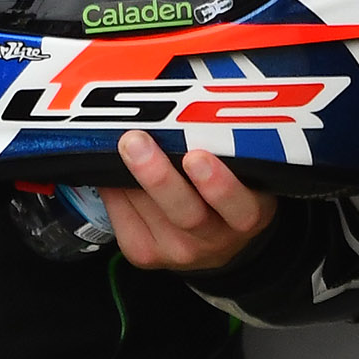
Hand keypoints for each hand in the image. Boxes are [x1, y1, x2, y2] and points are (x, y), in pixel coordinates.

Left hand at [106, 132, 277, 272]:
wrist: (216, 243)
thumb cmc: (227, 194)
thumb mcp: (243, 173)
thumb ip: (224, 146)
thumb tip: (183, 105)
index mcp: (246, 215)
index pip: (239, 206)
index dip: (218, 184)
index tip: (197, 157)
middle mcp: (213, 239)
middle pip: (185, 213)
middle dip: (157, 175)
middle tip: (136, 141)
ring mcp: (177, 251)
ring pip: (147, 212)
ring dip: (128, 176)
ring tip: (120, 146)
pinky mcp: (145, 253)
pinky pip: (122, 218)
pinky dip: (113, 189)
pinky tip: (111, 169)